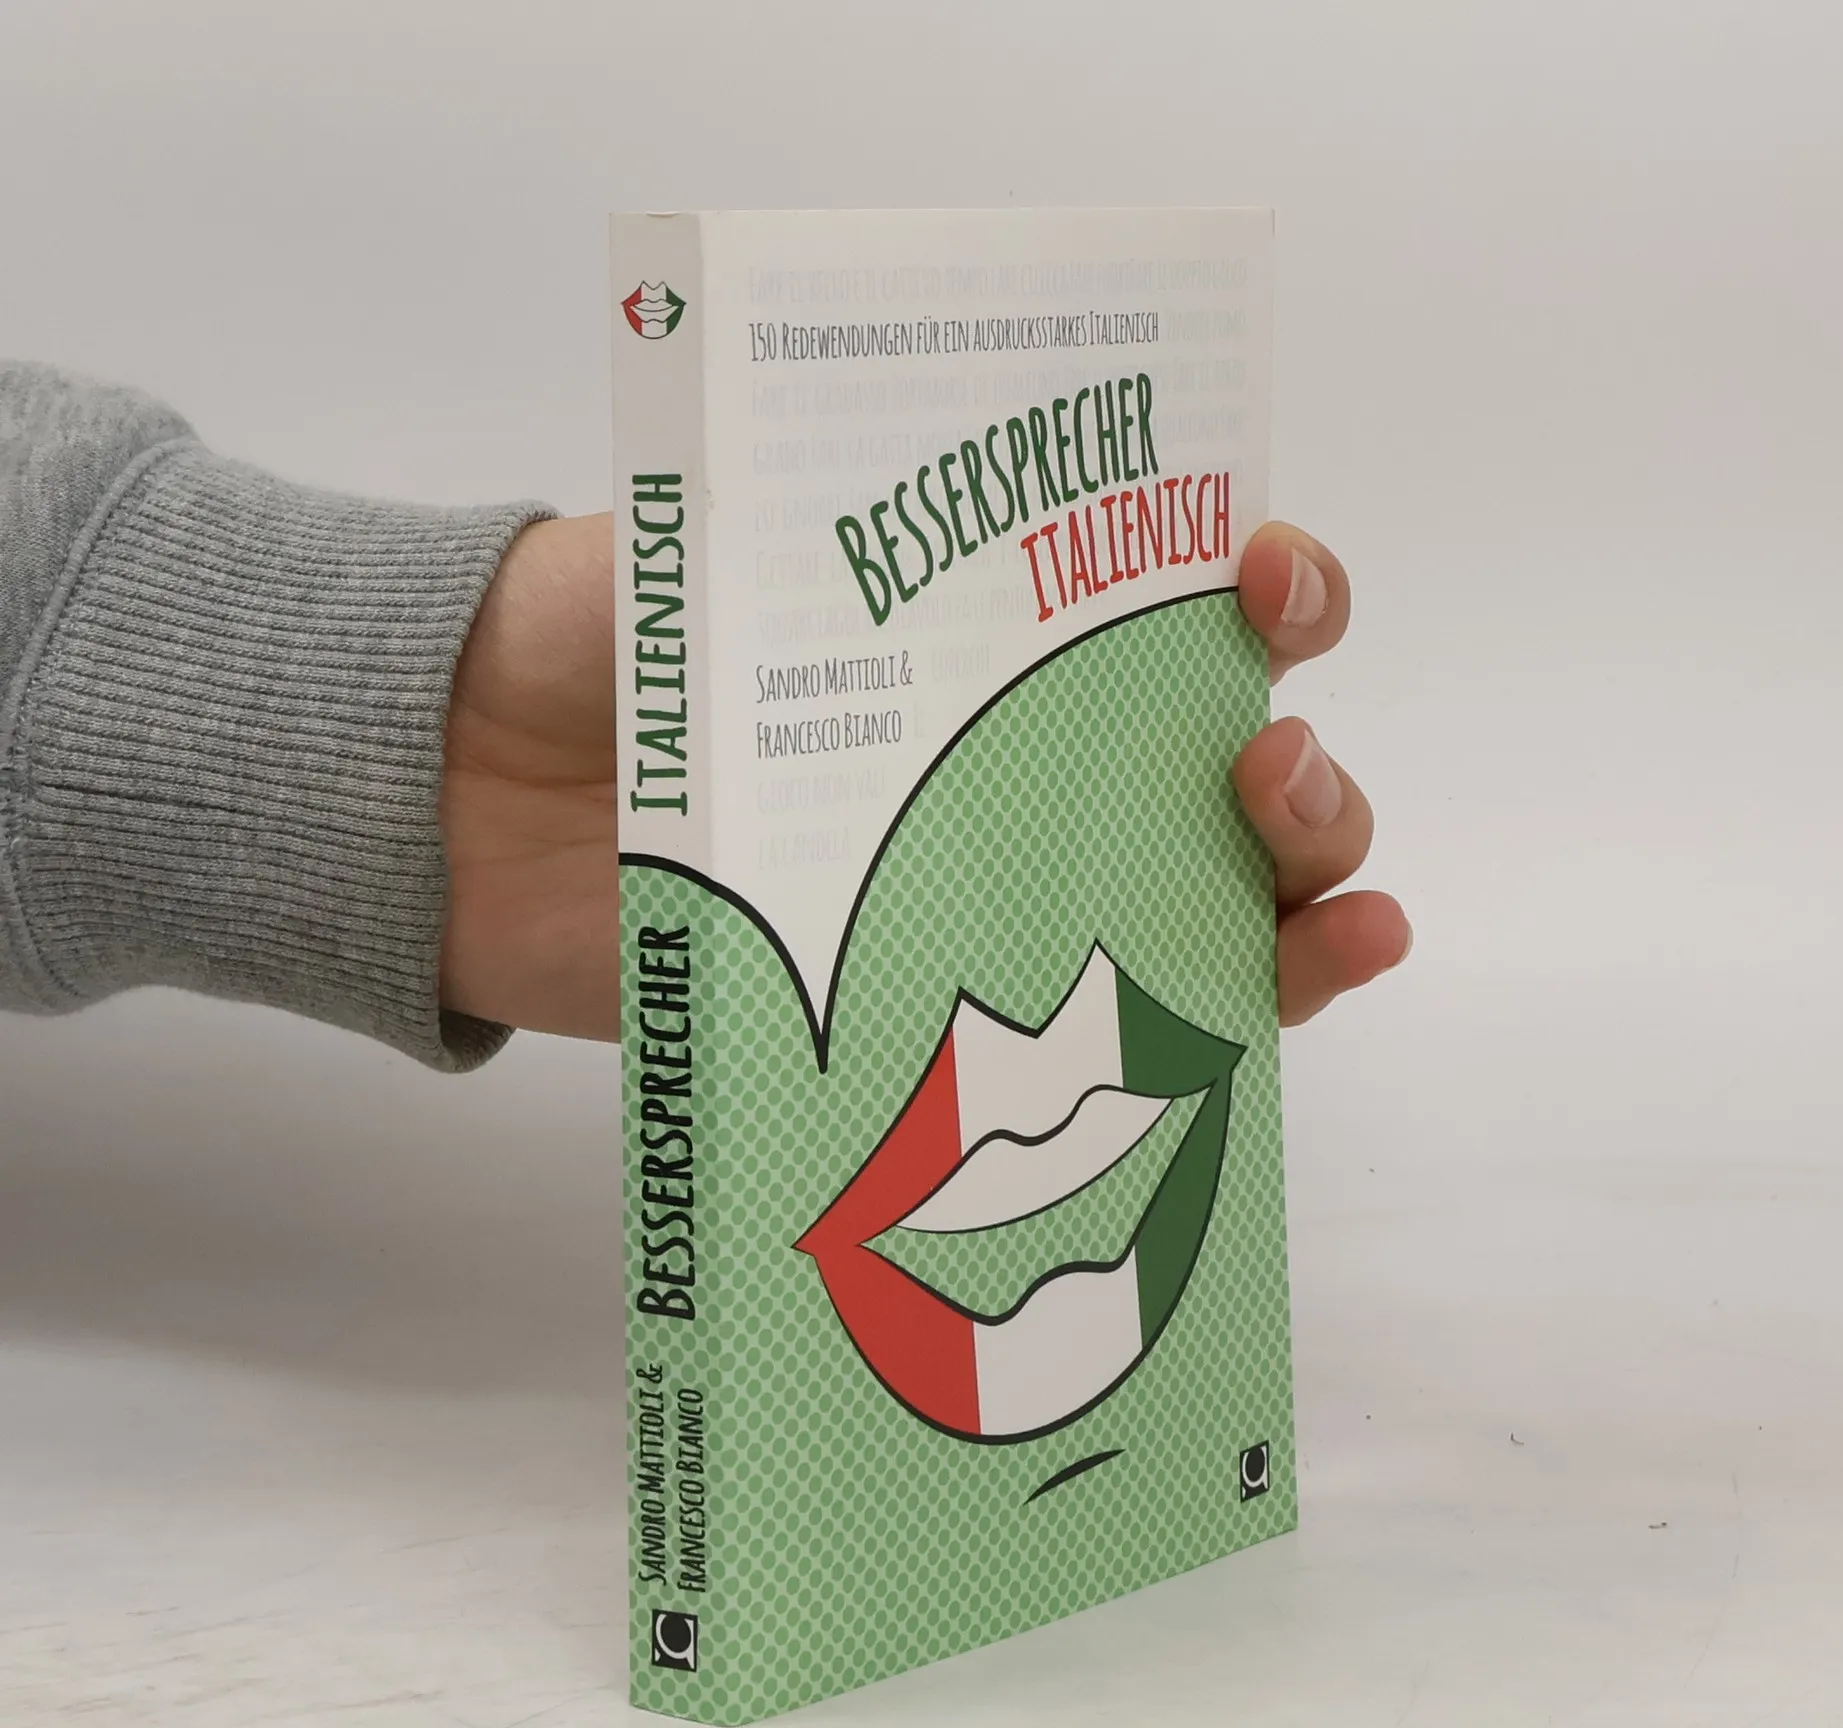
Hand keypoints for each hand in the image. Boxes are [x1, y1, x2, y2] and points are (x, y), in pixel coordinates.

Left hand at [440, 515, 1407, 1039]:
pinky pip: (1129, 1023)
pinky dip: (1238, 1015)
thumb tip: (939, 549)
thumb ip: (829, 543)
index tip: (1260, 575)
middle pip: (1241, 768)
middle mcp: (1028, 755)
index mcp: (994, 626)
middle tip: (1259, 766)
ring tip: (1334, 917)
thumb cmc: (594, 652)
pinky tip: (1296, 998)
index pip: (1183, 597)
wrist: (461, 804)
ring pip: (1224, 899)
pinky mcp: (961, 1005)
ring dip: (1312, 897)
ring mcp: (1006, 885)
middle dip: (1304, 774)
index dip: (1270, 580)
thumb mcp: (714, 553)